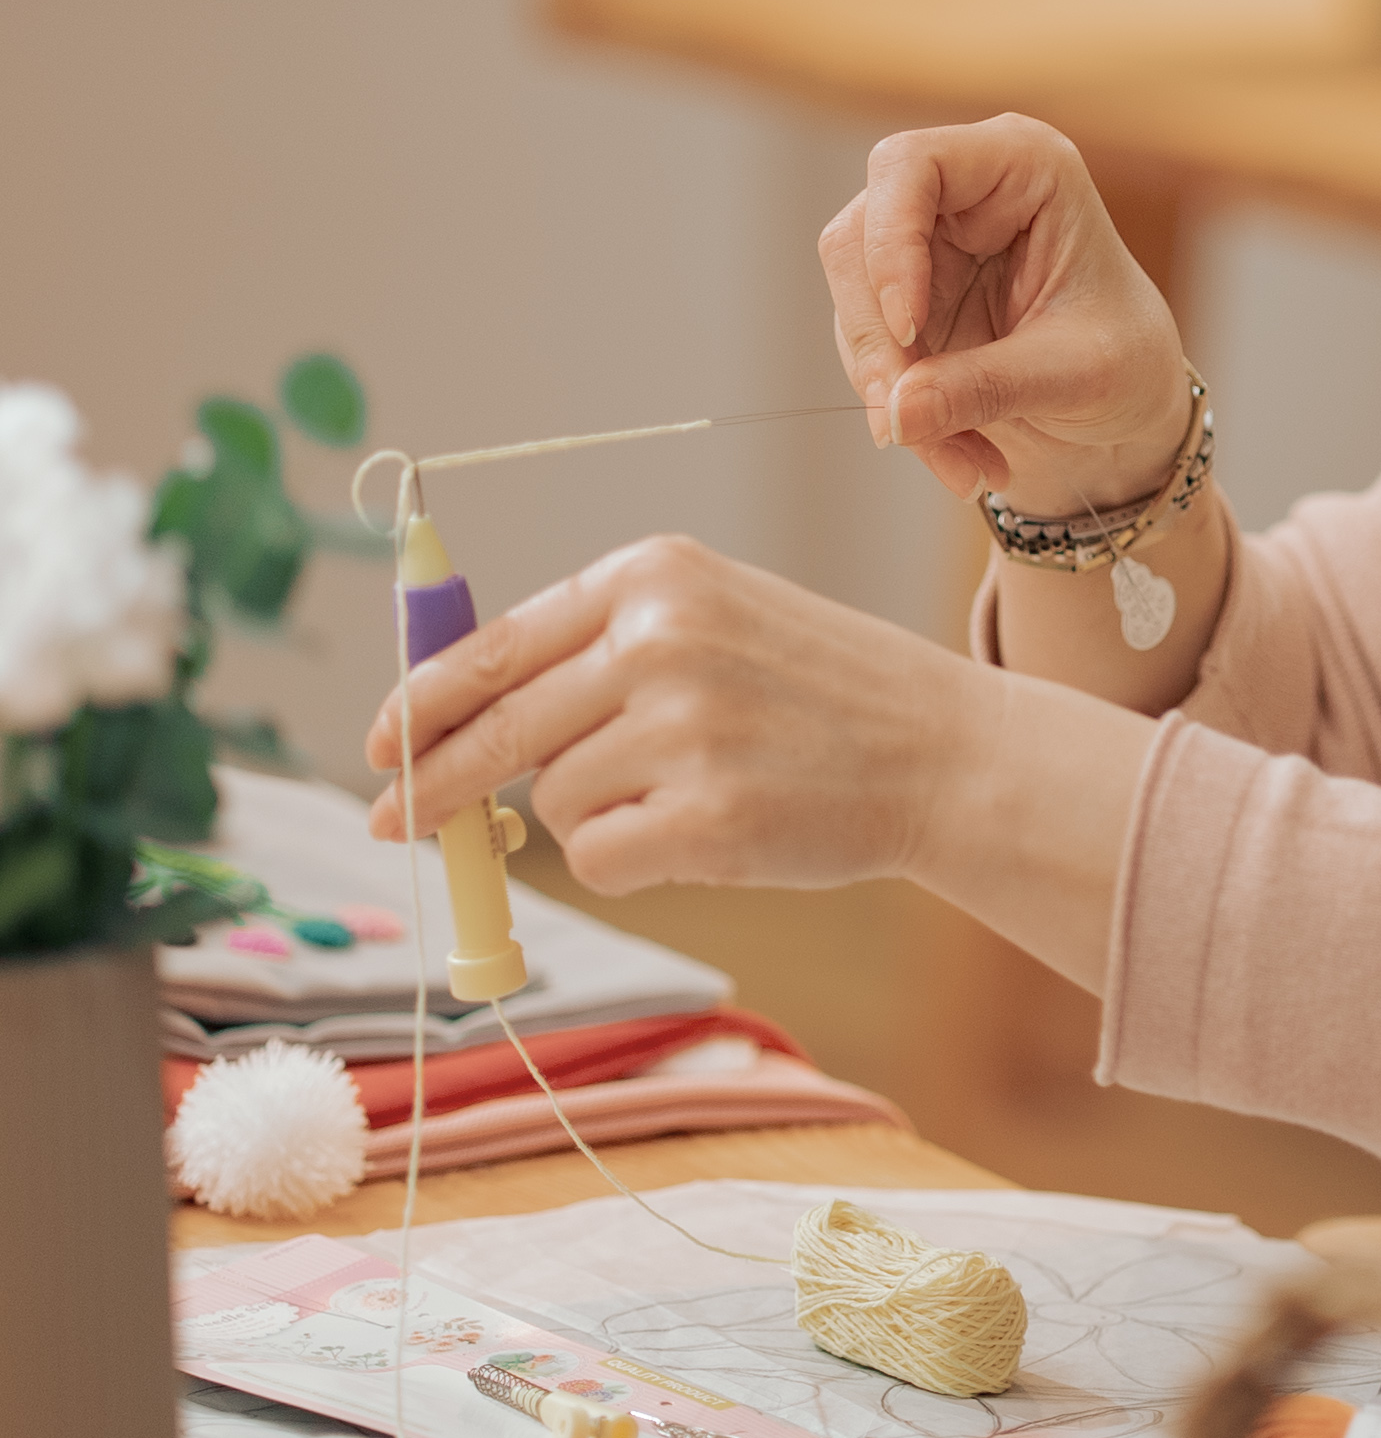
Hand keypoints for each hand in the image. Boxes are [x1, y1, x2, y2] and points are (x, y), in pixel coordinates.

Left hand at [363, 536, 973, 895]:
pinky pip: (600, 856)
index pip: (496, 645)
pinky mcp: (706, 815)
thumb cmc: (822, 694)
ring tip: (695, 791)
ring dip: (599, 814)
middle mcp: (660, 639)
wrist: (944, 751)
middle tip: (395, 820)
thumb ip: (598, 655)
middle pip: (495, 730)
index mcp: (654, 576)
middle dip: (438, 783)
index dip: (422, 702)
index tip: (379, 744)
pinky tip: (703, 834)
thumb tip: (458, 723)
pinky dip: (630, 861)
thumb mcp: (715, 621)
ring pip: (556, 800)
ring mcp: (683, 728)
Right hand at [818, 119, 1193, 513]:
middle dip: (881, 345)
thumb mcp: (1078, 376)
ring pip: (856, 307)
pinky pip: (869, 354)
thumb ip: (990, 386)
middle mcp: (961, 193)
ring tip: (965, 465)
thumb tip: (896, 414)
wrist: (1130, 405)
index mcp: (1023, 167)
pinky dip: (903, 413)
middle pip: (859, 242)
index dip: (891, 242)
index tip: (910, 328)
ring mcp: (924, 246)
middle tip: (907, 426)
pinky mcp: (904, 302)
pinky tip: (962, 459)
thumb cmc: (1130, 361)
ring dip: (892, 395)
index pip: (912, 166)